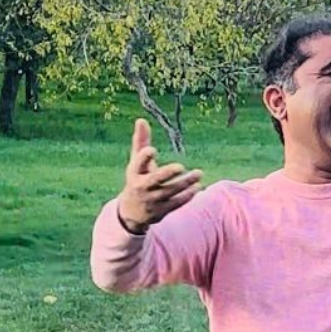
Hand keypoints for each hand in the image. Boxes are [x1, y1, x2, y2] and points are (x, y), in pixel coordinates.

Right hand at [117, 119, 203, 233]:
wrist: (131, 212)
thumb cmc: (137, 179)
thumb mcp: (136, 163)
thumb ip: (140, 142)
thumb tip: (141, 119)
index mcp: (134, 173)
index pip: (137, 164)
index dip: (143, 157)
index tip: (152, 149)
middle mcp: (142, 187)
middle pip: (155, 180)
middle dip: (166, 173)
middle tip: (180, 166)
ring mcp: (151, 200)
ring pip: (170, 191)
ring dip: (186, 183)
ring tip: (199, 173)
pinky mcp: (161, 211)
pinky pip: (176, 203)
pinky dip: (187, 195)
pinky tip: (198, 187)